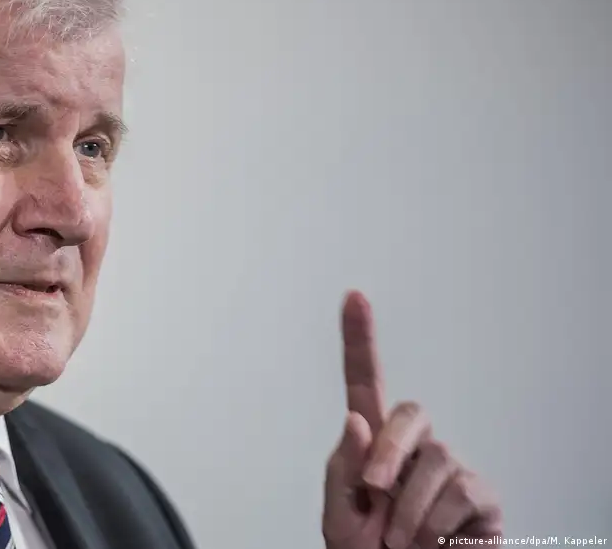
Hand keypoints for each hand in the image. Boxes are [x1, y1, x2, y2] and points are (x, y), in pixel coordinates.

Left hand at [322, 291, 502, 548]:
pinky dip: (432, 523)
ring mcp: (450, 468)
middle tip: (373, 492)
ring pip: (434, 458)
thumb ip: (342, 469)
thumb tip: (357, 419)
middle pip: (409, 412)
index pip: (365, 384)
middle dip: (387, 451)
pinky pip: (458, 491)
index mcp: (372, 446)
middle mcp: (414, 448)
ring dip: (407, 506)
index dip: (359, 340)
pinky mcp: (480, 495)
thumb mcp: (340, 516)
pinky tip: (429, 541)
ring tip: (399, 538)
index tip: (353, 296)